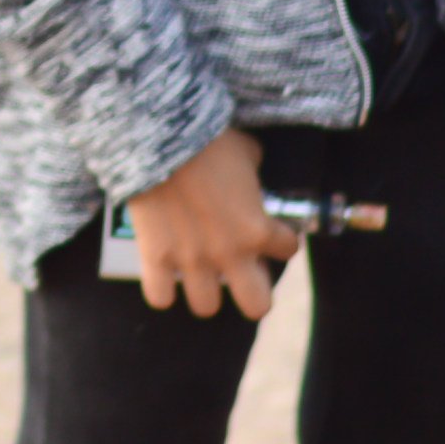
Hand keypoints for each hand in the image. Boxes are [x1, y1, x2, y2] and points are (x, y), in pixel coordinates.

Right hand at [125, 128, 300, 319]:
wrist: (159, 137)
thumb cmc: (209, 140)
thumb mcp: (247, 151)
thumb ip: (253, 173)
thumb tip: (249, 173)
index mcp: (258, 229)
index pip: (288, 249)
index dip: (279, 239)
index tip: (267, 230)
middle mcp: (230, 253)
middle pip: (257, 306)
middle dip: (252, 291)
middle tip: (240, 268)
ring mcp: (191, 260)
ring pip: (206, 306)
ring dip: (204, 288)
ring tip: (198, 269)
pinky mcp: (155, 257)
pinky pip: (160, 297)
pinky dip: (161, 287)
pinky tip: (162, 269)